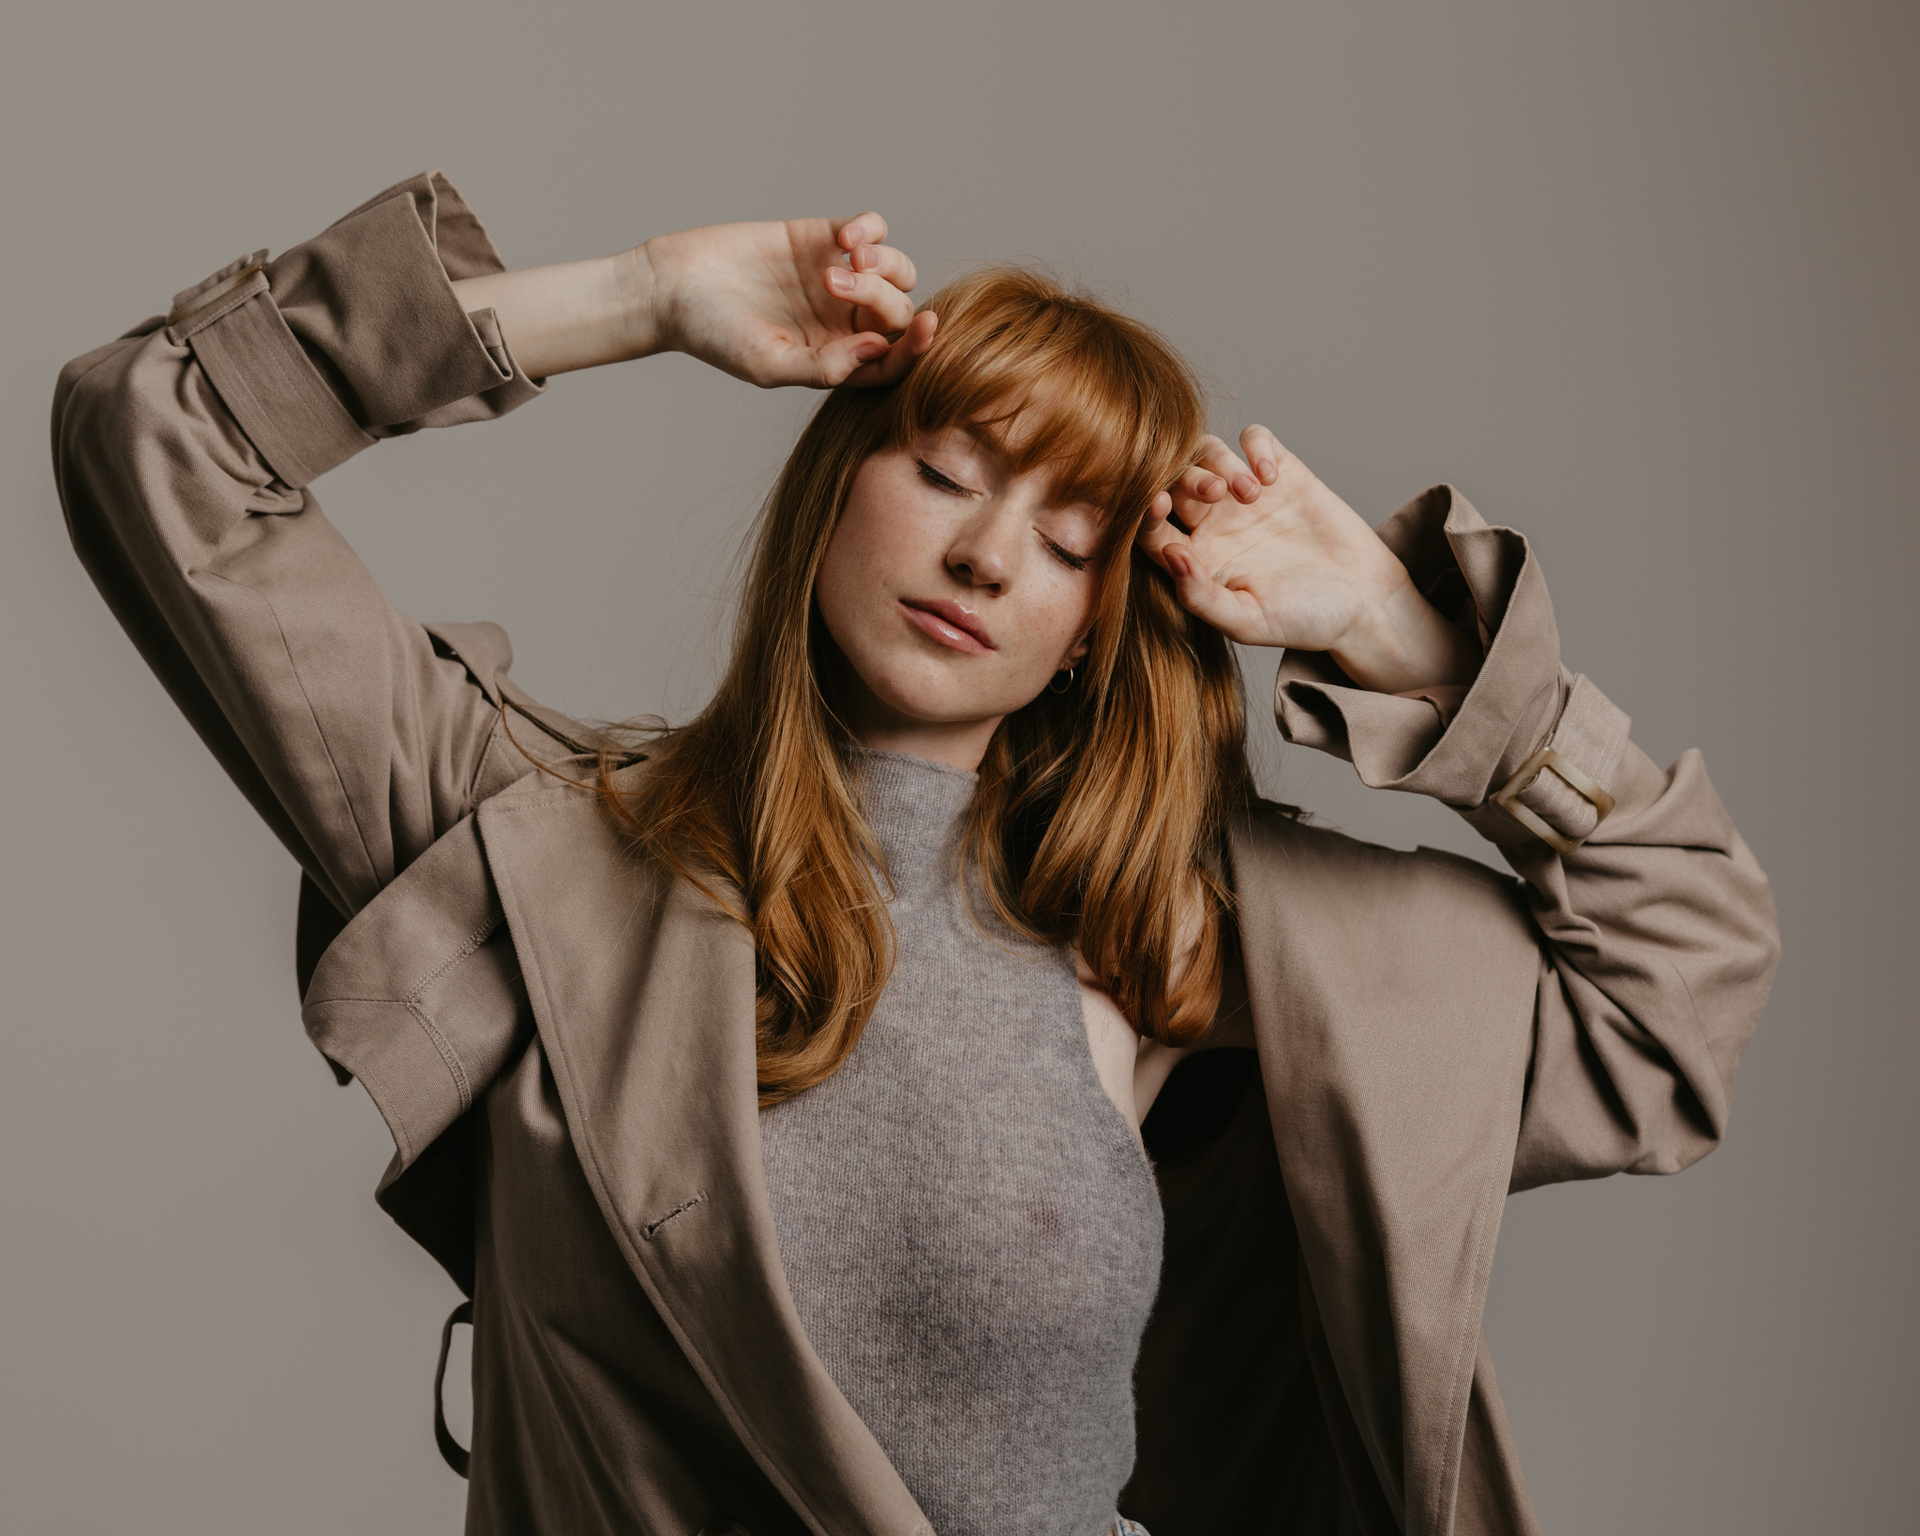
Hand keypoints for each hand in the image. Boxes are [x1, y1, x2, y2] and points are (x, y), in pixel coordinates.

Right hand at [642, 212, 937, 388]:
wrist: (671, 286)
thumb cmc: (713, 335)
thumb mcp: (768, 362)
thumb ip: (824, 365)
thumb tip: (877, 352)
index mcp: (837, 360)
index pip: (894, 360)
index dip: (917, 347)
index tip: (928, 325)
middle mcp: (844, 322)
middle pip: (897, 311)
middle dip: (878, 295)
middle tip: (833, 282)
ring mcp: (836, 279)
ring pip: (896, 271)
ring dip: (883, 264)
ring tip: (846, 258)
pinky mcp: (821, 238)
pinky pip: (872, 231)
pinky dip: (870, 229)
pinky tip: (844, 236)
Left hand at [1135, 427, 1480, 693]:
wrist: (1364, 603)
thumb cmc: (1303, 620)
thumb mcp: (1248, 621)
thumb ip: (1200, 596)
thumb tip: (1170, 555)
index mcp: (1194, 558)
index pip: (1150, 526)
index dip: (1144, 510)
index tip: (1157, 504)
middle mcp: (1212, 522)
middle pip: (1173, 479)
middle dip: (1184, 478)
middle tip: (1215, 494)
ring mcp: (1245, 495)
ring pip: (1206, 451)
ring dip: (1218, 462)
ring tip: (1250, 492)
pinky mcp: (1282, 471)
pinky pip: (1253, 439)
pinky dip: (1255, 447)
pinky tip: (1270, 477)